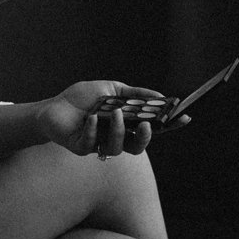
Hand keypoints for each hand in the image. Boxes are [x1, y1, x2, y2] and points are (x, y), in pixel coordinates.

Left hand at [39, 80, 166, 158]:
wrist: (54, 107)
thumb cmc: (82, 99)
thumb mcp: (112, 89)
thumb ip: (134, 94)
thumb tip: (159, 94)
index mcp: (126, 125)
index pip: (152, 128)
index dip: (169, 126)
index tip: (184, 118)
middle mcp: (116, 138)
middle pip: (138, 146)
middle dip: (145, 137)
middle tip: (146, 125)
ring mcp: (99, 145)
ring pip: (117, 147)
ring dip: (118, 131)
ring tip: (115, 114)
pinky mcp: (82, 148)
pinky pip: (92, 144)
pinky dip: (94, 130)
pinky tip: (91, 118)